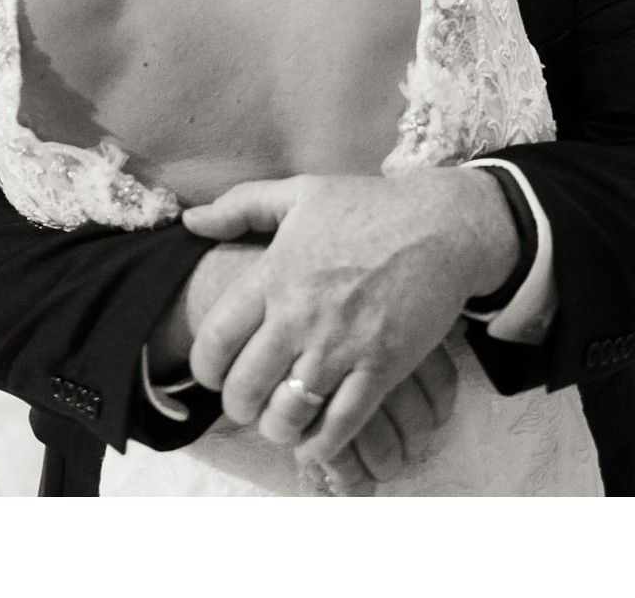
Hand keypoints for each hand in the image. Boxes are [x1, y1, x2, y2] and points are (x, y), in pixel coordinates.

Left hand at [180, 169, 513, 471]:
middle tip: (246, 405)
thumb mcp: (299, 192)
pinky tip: (316, 442)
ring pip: (288, 412)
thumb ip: (240, 206)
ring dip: (277, 428)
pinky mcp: (382, 366)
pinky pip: (341, 422)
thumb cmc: (370, 206)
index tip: (213, 374)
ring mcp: (342, 344)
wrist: (442, 225)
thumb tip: (192, 221)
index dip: (204, 369)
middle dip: (238, 406)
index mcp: (274, 274)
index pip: (215, 339)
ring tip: (280, 423)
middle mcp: (301, 314)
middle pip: (245, 386)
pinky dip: (322, 443)